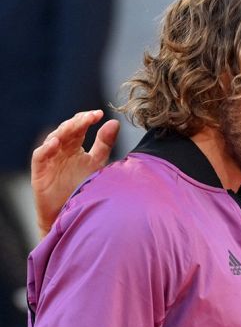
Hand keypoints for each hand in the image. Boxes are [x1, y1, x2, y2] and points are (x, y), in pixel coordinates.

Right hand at [32, 110, 119, 237]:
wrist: (71, 212)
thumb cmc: (83, 186)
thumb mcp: (97, 162)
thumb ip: (104, 143)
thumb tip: (114, 122)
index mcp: (74, 145)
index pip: (79, 126)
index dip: (87, 118)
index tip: (100, 114)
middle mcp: (61, 149)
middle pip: (66, 130)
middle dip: (78, 121)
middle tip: (91, 116)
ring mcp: (50, 159)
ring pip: (53, 139)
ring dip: (63, 130)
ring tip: (76, 124)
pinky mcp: (40, 171)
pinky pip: (40, 156)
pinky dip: (46, 148)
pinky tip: (55, 143)